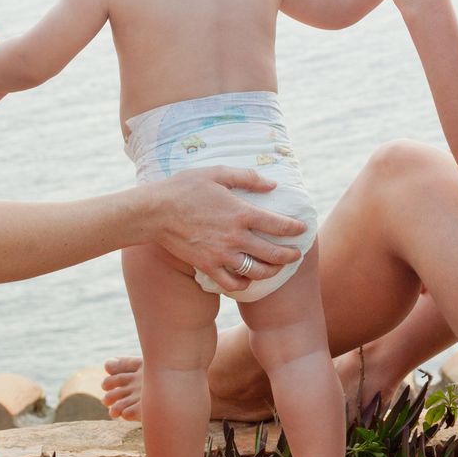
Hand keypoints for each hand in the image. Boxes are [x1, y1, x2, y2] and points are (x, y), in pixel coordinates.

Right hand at [149, 167, 306, 294]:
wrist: (155, 212)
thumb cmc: (185, 187)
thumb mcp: (217, 173)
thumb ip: (248, 177)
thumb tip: (273, 184)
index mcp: (241, 212)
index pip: (279, 225)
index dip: (295, 229)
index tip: (302, 229)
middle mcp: (236, 237)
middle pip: (274, 253)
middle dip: (291, 255)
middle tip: (297, 255)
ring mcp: (222, 255)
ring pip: (257, 271)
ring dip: (272, 271)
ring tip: (277, 268)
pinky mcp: (208, 266)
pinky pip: (232, 283)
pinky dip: (244, 283)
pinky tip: (247, 278)